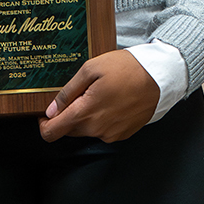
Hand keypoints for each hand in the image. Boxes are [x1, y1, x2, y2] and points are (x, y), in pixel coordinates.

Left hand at [39, 49, 159, 142]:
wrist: (159, 77)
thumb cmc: (126, 69)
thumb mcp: (91, 69)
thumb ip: (68, 91)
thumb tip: (51, 110)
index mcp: (85, 112)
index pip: (52, 133)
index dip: (44, 125)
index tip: (46, 114)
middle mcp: (96, 129)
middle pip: (68, 130)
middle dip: (68, 115)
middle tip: (79, 94)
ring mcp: (110, 134)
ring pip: (86, 130)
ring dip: (85, 116)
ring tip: (99, 94)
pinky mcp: (121, 135)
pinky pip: (102, 131)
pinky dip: (101, 119)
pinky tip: (111, 102)